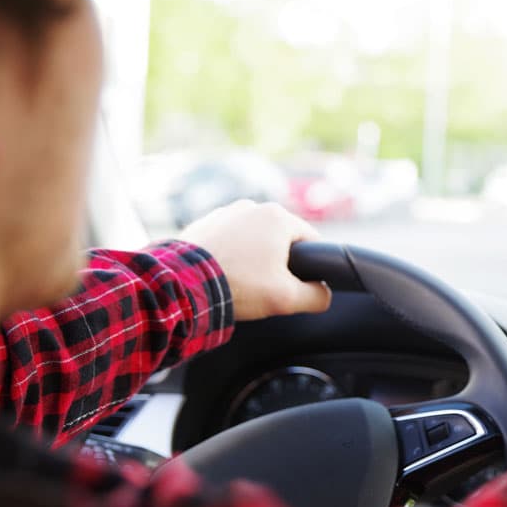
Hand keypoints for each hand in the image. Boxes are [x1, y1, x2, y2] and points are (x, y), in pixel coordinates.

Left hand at [177, 200, 331, 321]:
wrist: (183, 285)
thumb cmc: (239, 285)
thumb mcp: (287, 299)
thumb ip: (317, 296)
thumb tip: (323, 293)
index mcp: (278, 216)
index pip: (310, 241)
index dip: (310, 266)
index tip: (296, 285)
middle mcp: (252, 207)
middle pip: (281, 239)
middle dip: (277, 263)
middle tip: (265, 288)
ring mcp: (224, 213)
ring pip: (253, 239)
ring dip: (252, 258)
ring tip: (241, 282)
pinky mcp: (203, 224)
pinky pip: (228, 240)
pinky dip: (229, 255)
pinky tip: (223, 274)